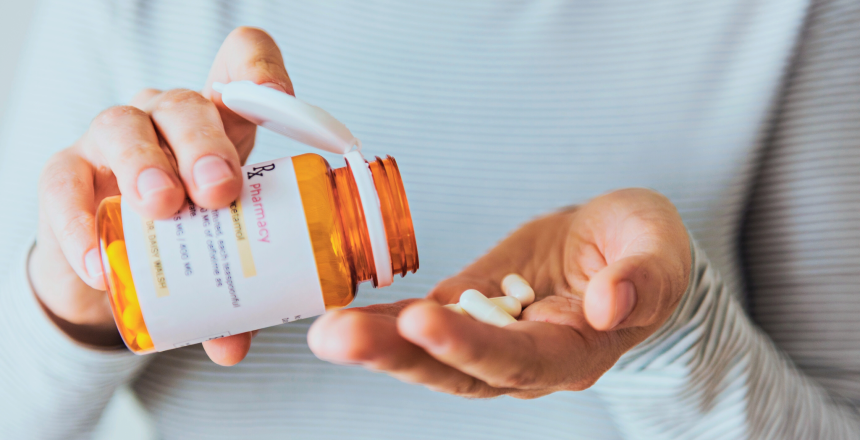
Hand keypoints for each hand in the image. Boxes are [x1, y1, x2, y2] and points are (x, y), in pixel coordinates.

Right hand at [29, 27, 292, 364]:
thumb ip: (234, 297)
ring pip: (125, 128)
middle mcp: (166, 120)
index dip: (261, 74)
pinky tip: (99, 261)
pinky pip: (65, 183)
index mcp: (219, 125)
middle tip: (221, 190)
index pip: (240, 70)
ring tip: (164, 207)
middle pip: (185, 104)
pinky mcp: (67, 174)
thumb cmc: (184, 237)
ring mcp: (112, 141)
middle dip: (205, 145)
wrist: (112, 257)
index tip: (283, 104)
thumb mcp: (220, 256)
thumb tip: (234, 345)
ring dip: (146, 166)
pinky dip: (81, 221)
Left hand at [308, 188, 690, 397]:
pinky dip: (384, 322)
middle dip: (397, 355)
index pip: (518, 360)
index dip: (470, 346)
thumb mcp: (659, 248)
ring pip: (431, 354)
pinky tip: (345, 316)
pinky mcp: (469, 310)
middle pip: (457, 370)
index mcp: (577, 350)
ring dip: (377, 343)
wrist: (615, 246)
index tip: (422, 321)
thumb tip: (608, 305)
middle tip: (336, 337)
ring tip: (326, 332)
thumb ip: (644, 277)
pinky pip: (423, 322)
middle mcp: (527, 359)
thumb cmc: (642, 247)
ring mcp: (492, 338)